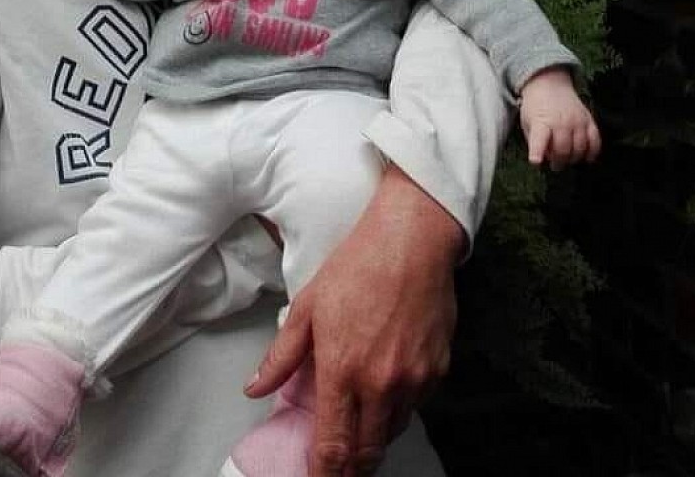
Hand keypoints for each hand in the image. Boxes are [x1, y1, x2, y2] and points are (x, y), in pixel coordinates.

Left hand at [245, 165, 461, 476]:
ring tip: (359, 418)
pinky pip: (416, 405)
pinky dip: (398, 407)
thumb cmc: (358, 266)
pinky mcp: (438, 370)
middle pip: (367, 452)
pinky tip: (386, 385)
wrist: (411, 241)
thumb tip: (255, 388)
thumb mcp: (308, 306)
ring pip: (392, 430)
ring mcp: (415, 380)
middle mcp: (382, 385)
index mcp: (343, 371)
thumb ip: (281, 355)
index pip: (334, 448)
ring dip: (374, 435)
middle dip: (350, 466)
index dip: (324, 474)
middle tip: (337, 462)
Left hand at [519, 67, 600, 169]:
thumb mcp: (527, 122)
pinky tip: (586, 158)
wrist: (549, 84)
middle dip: (559, 162)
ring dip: (574, 159)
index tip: (535, 161)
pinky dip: (592, 152)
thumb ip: (534, 141)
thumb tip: (543, 159)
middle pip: (563, 149)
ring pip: (580, 148)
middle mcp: (561, 121)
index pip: (539, 139)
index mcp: (541, 122)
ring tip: (567, 160)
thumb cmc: (536, 107)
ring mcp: (577, 120)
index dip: (537, 152)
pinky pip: (595, 140)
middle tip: (555, 165)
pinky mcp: (589, 120)